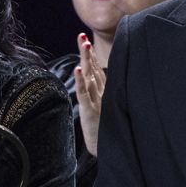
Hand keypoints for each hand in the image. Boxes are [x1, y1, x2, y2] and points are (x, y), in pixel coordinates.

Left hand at [74, 33, 105, 155]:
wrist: (108, 150)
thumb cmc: (106, 131)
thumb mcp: (103, 111)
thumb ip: (101, 97)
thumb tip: (95, 87)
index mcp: (104, 93)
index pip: (96, 70)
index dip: (91, 55)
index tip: (85, 41)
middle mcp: (101, 93)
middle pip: (93, 68)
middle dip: (87, 52)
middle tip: (82, 36)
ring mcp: (97, 100)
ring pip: (90, 76)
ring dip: (86, 60)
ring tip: (84, 44)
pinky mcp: (90, 110)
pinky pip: (84, 93)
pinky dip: (80, 80)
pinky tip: (77, 69)